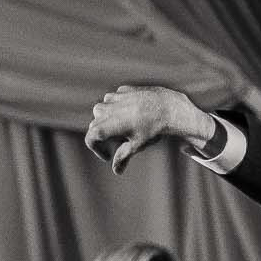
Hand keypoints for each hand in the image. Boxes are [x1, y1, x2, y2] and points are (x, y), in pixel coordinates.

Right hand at [85, 84, 212, 174]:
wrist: (169, 107)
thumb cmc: (153, 129)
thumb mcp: (137, 145)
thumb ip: (123, 156)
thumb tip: (117, 170)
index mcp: (107, 125)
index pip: (91, 138)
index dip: (96, 149)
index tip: (107, 156)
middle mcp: (106, 109)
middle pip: (96, 124)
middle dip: (104, 135)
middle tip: (121, 142)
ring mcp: (114, 97)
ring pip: (103, 109)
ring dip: (109, 119)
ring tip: (126, 127)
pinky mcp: (124, 89)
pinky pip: (115, 99)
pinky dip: (118, 107)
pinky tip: (133, 114)